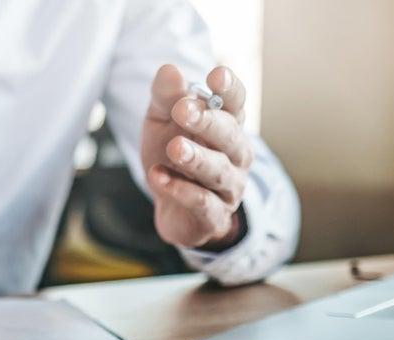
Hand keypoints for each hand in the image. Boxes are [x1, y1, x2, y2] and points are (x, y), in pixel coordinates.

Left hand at [140, 64, 252, 249]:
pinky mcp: (214, 216)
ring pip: (218, 171)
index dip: (229, 89)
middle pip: (229, 135)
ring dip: (197, 158)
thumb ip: (166, 98)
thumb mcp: (162, 121)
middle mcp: (235, 154)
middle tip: (183, 110)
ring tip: (174, 148)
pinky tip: (158, 176)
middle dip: (208, 122)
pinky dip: (180, 190)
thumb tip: (169, 70)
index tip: (216, 75)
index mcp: (227, 124)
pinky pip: (202, 202)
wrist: (169, 206)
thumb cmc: (172, 154)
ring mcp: (228, 186)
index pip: (236, 103)